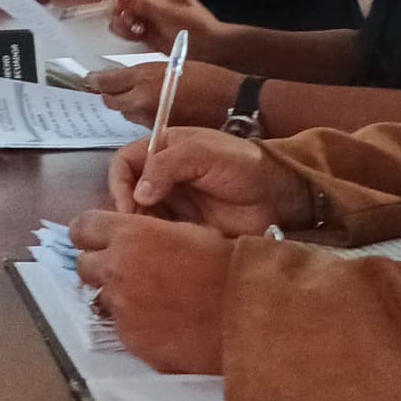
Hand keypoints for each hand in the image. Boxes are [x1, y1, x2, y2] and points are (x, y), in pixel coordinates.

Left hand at [67, 211, 231, 374]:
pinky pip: (123, 328)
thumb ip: (147, 232)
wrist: (248, 314)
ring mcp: (122, 308)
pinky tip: (164, 323)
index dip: (91, 234)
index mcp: (130, 235)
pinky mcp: (131, 340)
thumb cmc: (226, 267)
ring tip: (154, 300)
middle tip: (129, 271)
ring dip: (120, 297)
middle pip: (85, 265)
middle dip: (102, 266)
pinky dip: (136, 325)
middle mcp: (117, 270)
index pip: (82, 227)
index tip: (100, 240)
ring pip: (103, 298)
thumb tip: (129, 236)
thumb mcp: (187, 230)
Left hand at [82, 60, 239, 129]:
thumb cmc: (210, 80)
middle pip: (113, 101)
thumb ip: (141, 75)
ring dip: (134, 108)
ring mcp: (151, 123)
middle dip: (116, 95)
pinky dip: (149, 121)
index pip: (104, 83)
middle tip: (124, 89)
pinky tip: (163, 114)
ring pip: (129, 114)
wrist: (238, 105)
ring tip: (151, 101)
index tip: (94, 80)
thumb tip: (115, 79)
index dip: (98, 81)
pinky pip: (145, 128)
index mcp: (143, 80)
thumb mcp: (171, 66)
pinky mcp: (162, 138)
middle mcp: (141, 103)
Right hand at [105, 0, 220, 50]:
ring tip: (136, 27)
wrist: (205, 48)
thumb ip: (142, 3)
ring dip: (120, 20)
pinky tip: (138, 35)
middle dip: (116, 3)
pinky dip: (124, 31)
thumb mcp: (169, 11)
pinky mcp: (138, 27)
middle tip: (125, 14)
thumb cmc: (197, 26)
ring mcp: (140, 10)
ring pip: (115, 10)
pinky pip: (120, 26)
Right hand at [106, 128, 309, 236]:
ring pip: (142, 217)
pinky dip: (157, 242)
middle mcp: (164, 177)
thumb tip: (138, 195)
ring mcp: (175, 204)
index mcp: (164, 150)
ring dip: (141, 229)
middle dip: (127, 210)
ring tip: (150, 243)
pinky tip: (163, 250)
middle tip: (136, 230)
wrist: (281, 196)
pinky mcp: (186, 228)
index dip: (119, 182)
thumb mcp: (203, 154)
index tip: (129, 205)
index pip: (125, 163)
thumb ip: (167, 165)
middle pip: (129, 192)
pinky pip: (162, 235)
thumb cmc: (242, 166)